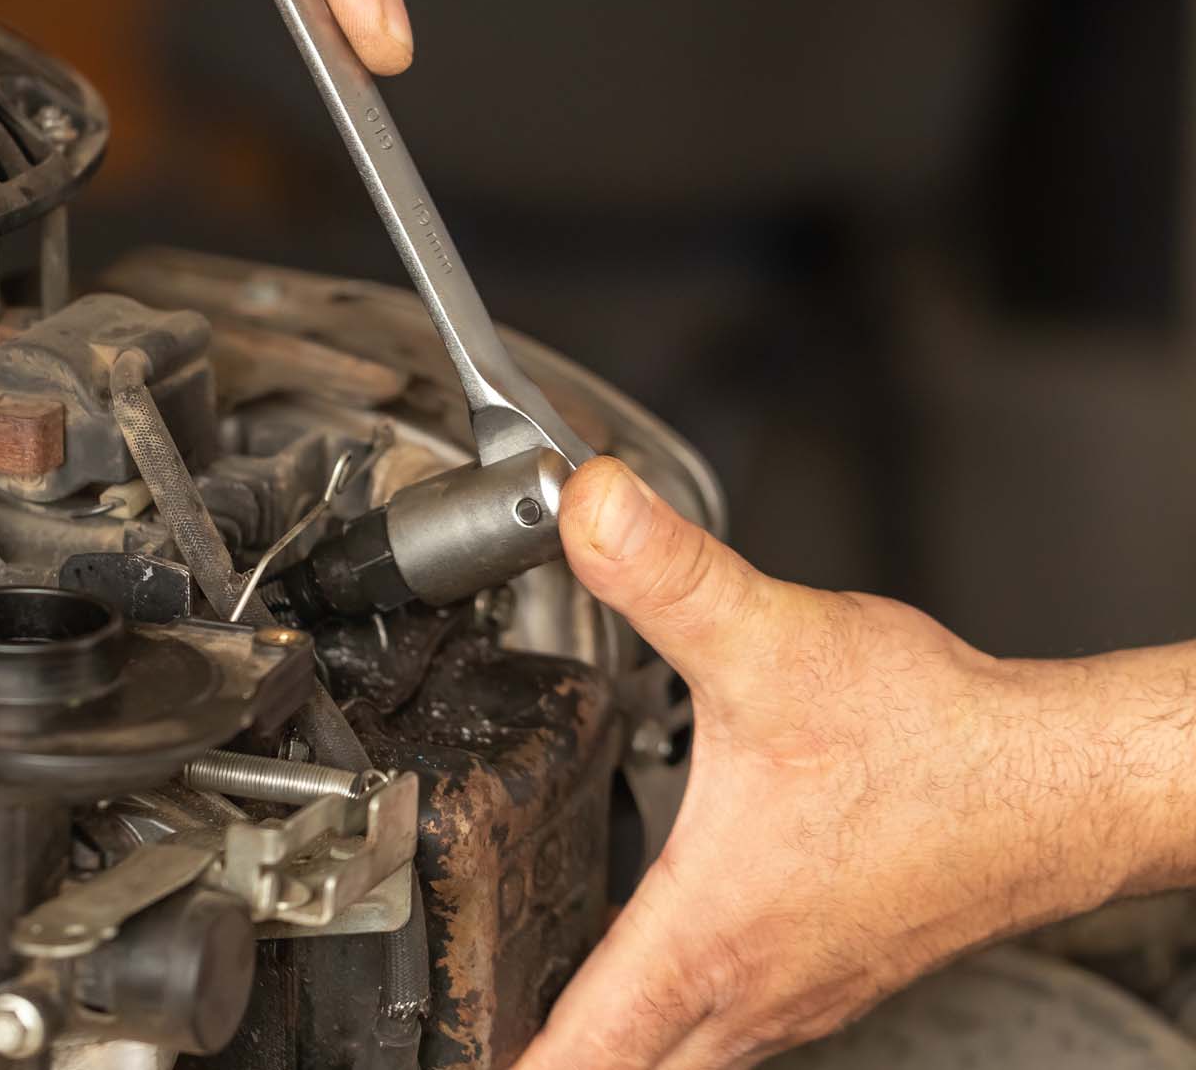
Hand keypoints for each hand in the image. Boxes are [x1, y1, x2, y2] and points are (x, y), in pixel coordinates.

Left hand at [517, 458, 1160, 1068]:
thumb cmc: (934, 741)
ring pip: (681, 1057)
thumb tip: (586, 509)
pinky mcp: (834, 972)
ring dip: (616, 1045)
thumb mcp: (770, 640)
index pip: (585, 1050)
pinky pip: (731, 1029)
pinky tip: (666, 973)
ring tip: (550, 1024)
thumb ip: (664, 574)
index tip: (461, 1059)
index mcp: (710, 930)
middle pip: (622, 1069)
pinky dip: (679, 1022)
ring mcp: (798, 990)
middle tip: (488, 1037)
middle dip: (551, 1060)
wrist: (1060, 780)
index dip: (514, 1065)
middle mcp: (750, 984)